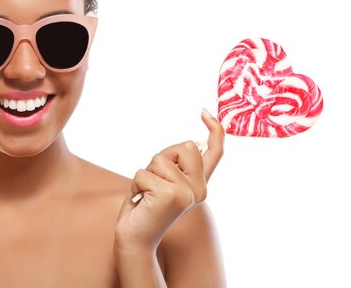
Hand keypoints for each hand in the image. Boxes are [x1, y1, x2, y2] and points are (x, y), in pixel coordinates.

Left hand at [114, 110, 224, 252]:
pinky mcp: (169, 196)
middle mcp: (199, 189)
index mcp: (200, 185)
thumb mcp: (165, 182)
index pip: (215, 153)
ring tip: (145, 195)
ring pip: (160, 159)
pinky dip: (136, 184)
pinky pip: (144, 173)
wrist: (135, 238)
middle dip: (162, 158)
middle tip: (154, 182)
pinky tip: (140, 201)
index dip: (214, 130)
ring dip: (145, 174)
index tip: (204, 112)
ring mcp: (186, 193)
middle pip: (184, 146)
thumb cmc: (145, 206)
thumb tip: (192, 142)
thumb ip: (178, 166)